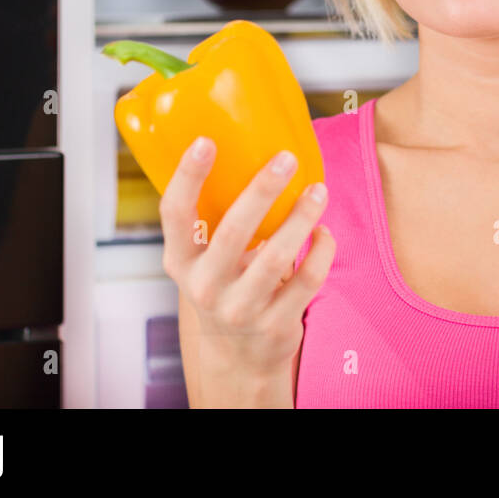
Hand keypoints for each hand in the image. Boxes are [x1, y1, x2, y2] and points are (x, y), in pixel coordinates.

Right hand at [160, 136, 334, 405]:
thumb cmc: (225, 286)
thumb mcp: (205, 260)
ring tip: (318, 190)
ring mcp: (241, 309)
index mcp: (181, 261)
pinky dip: (321, 249)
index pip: (175, 214)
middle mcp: (205, 286)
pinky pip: (308, 279)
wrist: (238, 357)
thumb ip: (216, 221)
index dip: (188, 176)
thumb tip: (255, 152)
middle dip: (262, 190)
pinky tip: (323, 232)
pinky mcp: (276, 324)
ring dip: (302, 217)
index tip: (206, 141)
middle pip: (233, 231)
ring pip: (277, 256)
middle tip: (286, 158)